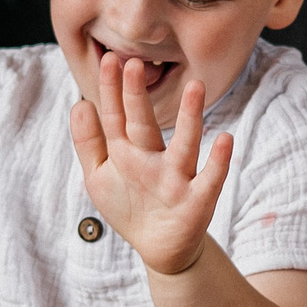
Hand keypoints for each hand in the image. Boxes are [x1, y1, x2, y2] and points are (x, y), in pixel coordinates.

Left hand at [69, 53, 234, 275]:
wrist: (159, 247)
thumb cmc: (129, 204)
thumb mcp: (98, 174)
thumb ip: (88, 141)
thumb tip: (80, 103)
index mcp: (128, 151)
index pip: (116, 117)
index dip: (111, 91)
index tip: (108, 59)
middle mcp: (153, 158)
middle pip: (144, 125)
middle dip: (137, 97)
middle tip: (133, 63)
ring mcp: (177, 177)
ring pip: (184, 144)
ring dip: (190, 117)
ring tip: (195, 87)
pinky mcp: (198, 200)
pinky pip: (210, 179)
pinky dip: (219, 162)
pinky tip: (226, 140)